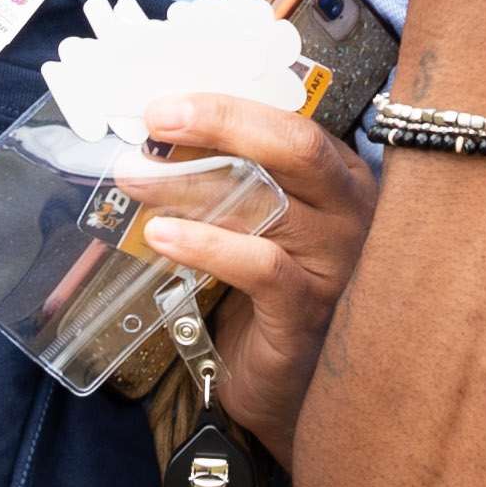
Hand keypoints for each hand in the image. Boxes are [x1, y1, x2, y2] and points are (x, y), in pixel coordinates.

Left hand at [133, 93, 377, 468]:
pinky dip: (210, 247)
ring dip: (193, 186)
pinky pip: (263, 268)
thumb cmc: (268, 294)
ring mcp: (337, 263)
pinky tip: (163, 237)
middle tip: (156, 119)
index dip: (230, 105)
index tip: (167, 100)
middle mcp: (351, 213)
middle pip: (296, 147)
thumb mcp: (258, 223)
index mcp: (340, 178)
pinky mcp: (309, 311)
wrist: (286, 387)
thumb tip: (159, 134)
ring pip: (271, 203)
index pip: (293, 122)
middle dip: (222, 122)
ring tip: (135, 178)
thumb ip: (234, 179)